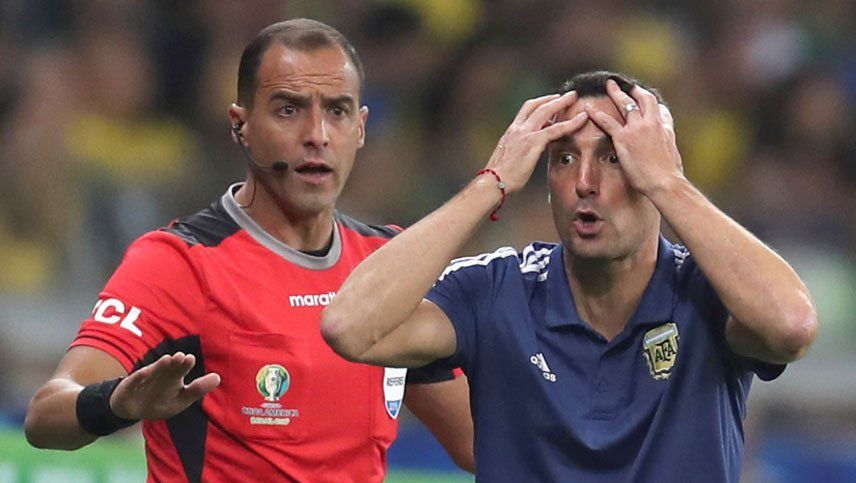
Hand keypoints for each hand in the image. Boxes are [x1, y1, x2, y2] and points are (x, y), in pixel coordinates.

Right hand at [109, 352, 220, 419]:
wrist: (132, 409)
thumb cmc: (160, 402)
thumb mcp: (181, 400)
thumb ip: (197, 389)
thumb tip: (218, 377)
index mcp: (172, 378)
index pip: (179, 371)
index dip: (184, 365)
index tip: (189, 359)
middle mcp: (159, 376)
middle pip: (167, 369)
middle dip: (173, 363)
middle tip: (181, 357)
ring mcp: (145, 381)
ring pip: (153, 372)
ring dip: (159, 367)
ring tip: (167, 360)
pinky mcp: (130, 387)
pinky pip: (134, 381)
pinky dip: (139, 377)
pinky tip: (144, 373)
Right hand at [484, 91, 588, 193]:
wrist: (492, 182)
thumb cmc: (499, 176)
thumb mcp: (508, 157)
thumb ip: (519, 149)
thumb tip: (526, 151)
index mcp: (511, 132)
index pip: (527, 109)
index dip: (541, 102)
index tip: (552, 101)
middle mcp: (517, 129)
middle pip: (537, 105)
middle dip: (554, 98)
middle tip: (568, 95)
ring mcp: (525, 134)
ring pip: (546, 111)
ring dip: (562, 102)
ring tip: (575, 98)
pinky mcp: (533, 143)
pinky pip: (555, 129)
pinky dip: (570, 123)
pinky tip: (581, 120)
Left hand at [585, 79, 684, 194]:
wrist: (665, 182)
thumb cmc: (670, 174)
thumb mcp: (673, 153)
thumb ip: (668, 142)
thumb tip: (667, 140)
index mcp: (664, 128)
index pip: (659, 109)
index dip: (651, 103)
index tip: (644, 99)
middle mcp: (652, 123)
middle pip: (643, 100)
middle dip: (635, 90)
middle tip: (627, 85)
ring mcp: (637, 128)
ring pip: (625, 104)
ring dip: (616, 93)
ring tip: (609, 85)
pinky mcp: (624, 138)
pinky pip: (607, 122)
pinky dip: (596, 113)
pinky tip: (588, 107)